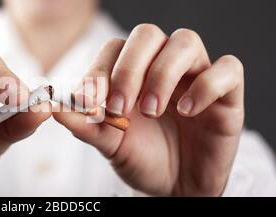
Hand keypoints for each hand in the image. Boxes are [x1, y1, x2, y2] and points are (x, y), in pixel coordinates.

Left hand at [54, 24, 243, 195]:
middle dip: (129, 68)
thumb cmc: (141, 158)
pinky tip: (188, 111)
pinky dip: (207, 85)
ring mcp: (196, 76)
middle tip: (119, 107)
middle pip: (148, 35)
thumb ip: (84, 123)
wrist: (173, 188)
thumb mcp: (108, 143)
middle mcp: (163, 66)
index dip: (100, 70)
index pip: (114, 48)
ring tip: (151, 110)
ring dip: (163, 73)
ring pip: (186, 42)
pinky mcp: (227, 94)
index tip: (88, 104)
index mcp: (133, 72)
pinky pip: (228, 69)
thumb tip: (54, 107)